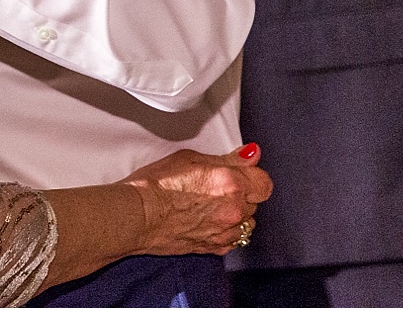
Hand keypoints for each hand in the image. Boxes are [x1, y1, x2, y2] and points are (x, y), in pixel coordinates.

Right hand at [122, 145, 273, 256]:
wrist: (138, 216)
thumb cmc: (157, 185)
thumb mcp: (190, 158)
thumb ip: (226, 159)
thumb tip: (250, 155)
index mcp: (230, 183)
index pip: (264, 182)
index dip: (252, 175)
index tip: (241, 172)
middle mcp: (233, 210)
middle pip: (255, 202)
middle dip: (242, 193)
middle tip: (217, 186)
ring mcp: (225, 232)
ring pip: (246, 223)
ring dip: (236, 214)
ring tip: (211, 205)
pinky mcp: (214, 247)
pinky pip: (233, 240)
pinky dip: (227, 231)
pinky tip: (208, 221)